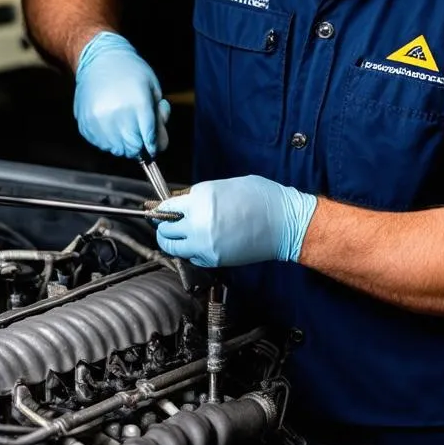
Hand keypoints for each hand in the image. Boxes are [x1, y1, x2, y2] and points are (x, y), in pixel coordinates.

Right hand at [73, 32, 169, 156]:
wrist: (99, 59)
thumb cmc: (131, 71)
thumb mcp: (154, 89)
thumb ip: (158, 118)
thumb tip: (156, 144)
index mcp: (138, 104)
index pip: (149, 139)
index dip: (154, 145)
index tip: (153, 146)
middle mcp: (117, 114)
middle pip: (132, 147)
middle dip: (139, 145)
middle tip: (139, 136)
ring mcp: (98, 120)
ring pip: (116, 149)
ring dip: (123, 144)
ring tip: (124, 127)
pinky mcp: (85, 123)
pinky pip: (100, 144)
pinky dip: (108, 140)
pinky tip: (111, 125)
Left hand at [156, 176, 316, 267]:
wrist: (285, 223)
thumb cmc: (262, 199)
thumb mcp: (225, 185)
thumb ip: (199, 195)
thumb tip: (179, 202)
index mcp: (202, 199)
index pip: (167, 207)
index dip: (160, 209)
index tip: (158, 211)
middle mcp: (199, 222)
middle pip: (165, 229)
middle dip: (164, 226)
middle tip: (168, 223)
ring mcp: (206, 243)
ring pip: (173, 247)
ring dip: (173, 241)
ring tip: (180, 234)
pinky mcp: (214, 259)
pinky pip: (191, 256)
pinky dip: (190, 251)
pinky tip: (199, 242)